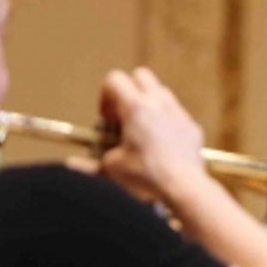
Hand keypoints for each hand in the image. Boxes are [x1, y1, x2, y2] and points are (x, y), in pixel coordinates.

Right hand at [92, 67, 208, 203]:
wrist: (185, 190)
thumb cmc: (148, 178)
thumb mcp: (113, 168)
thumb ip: (91, 161)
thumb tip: (74, 164)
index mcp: (136, 107)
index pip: (114, 79)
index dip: (105, 97)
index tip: (107, 119)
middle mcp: (159, 104)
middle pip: (140, 76)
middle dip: (128, 91)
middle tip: (123, 117)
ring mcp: (179, 114)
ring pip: (161, 93)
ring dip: (148, 105)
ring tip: (141, 131)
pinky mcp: (192, 128)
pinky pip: (176, 114)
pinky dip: (166, 122)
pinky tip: (161, 145)